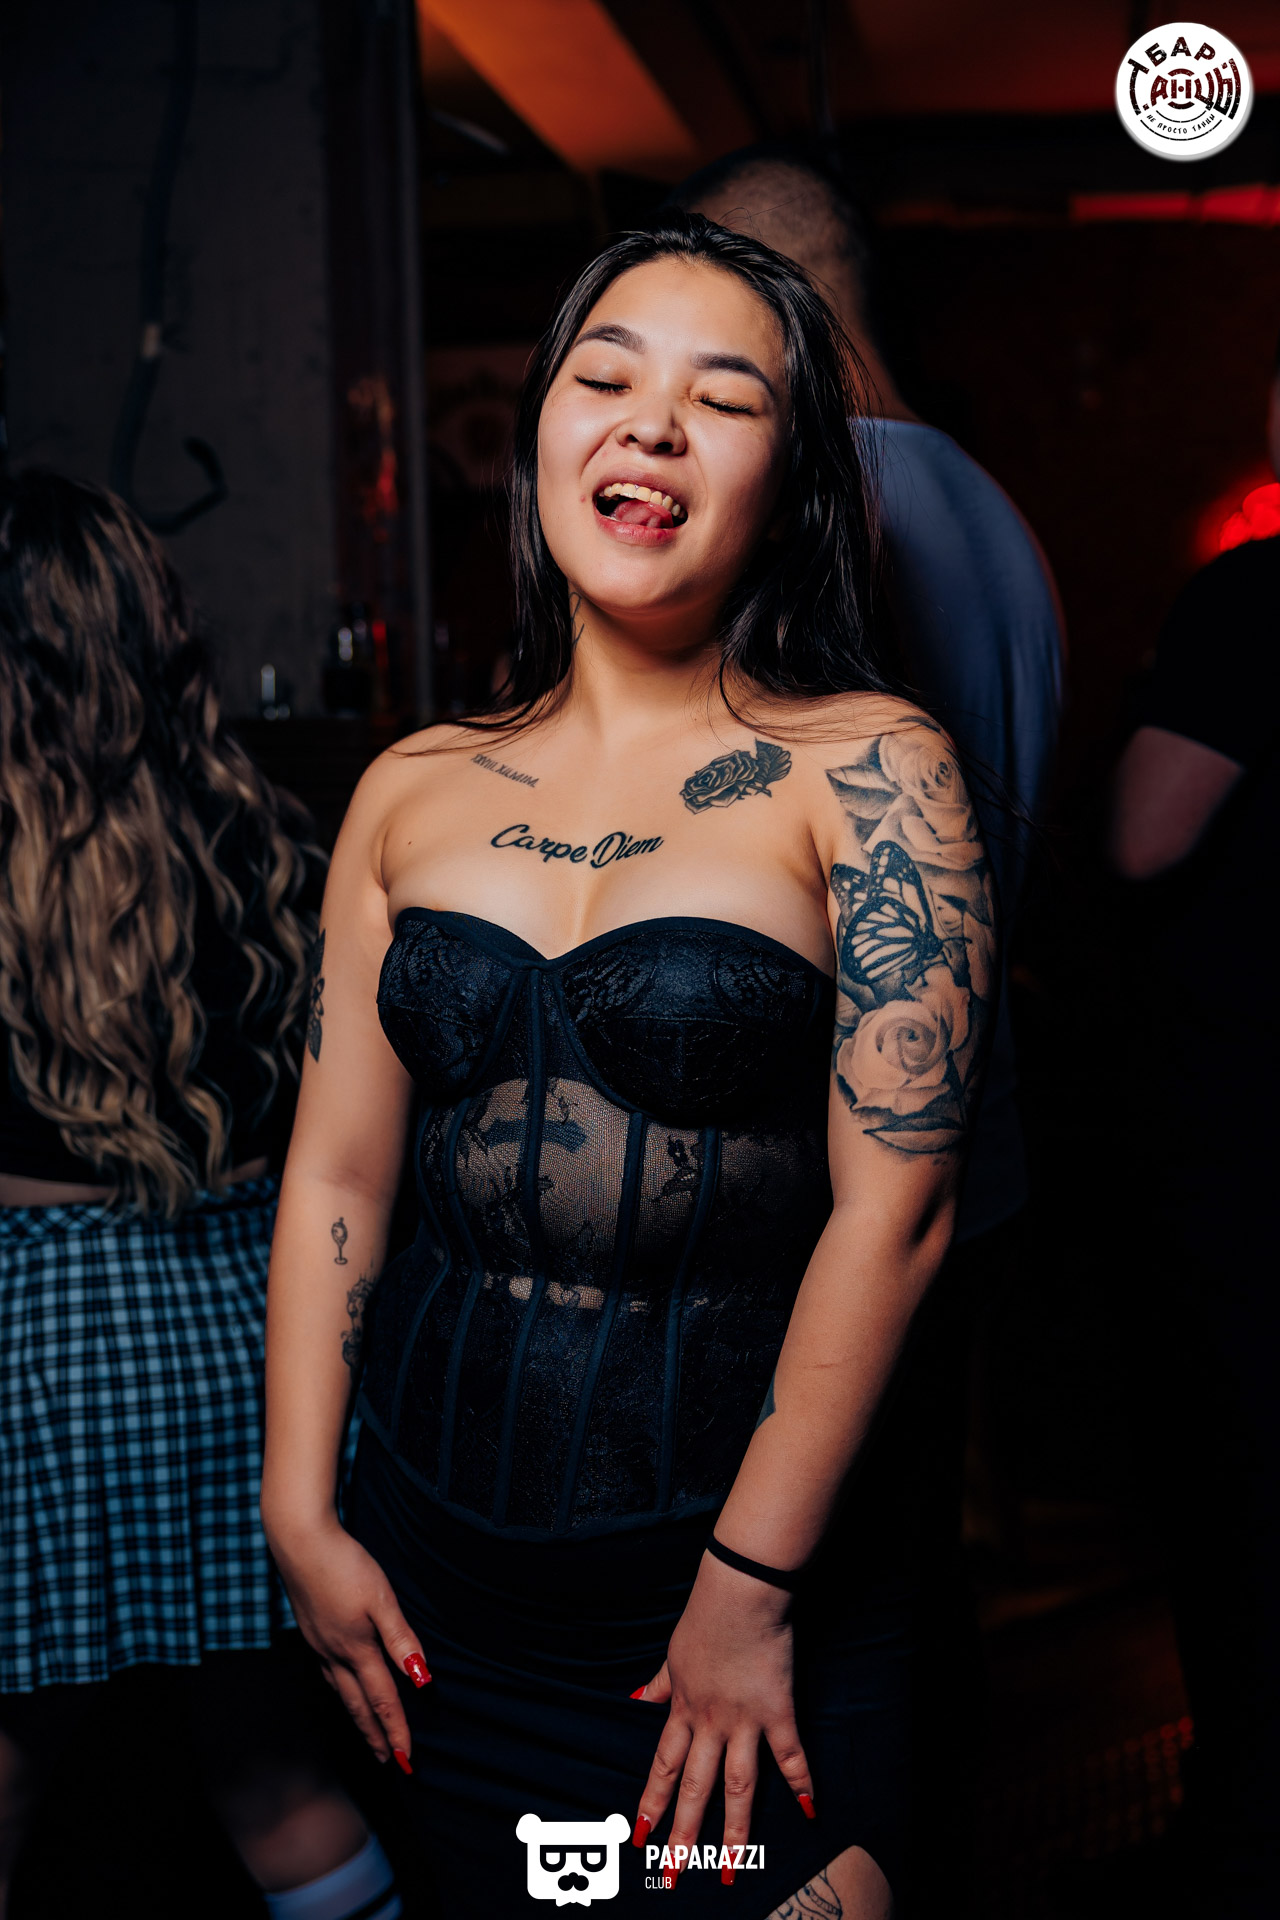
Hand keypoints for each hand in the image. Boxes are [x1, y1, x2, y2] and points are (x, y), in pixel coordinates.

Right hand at [267, 1515, 428, 1765]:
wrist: (300, 1542)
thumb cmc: (345, 1565)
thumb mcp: (381, 1598)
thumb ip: (401, 1638)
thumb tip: (422, 1678)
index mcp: (356, 1648)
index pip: (382, 1700)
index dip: (396, 1730)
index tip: (407, 1759)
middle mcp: (334, 1653)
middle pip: (358, 1705)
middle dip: (374, 1735)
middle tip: (388, 1762)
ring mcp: (318, 1643)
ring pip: (340, 1691)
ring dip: (356, 1716)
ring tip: (367, 1732)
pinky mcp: (310, 1630)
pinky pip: (328, 1672)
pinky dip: (340, 1690)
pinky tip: (342, 1684)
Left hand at [631, 1553, 812, 1875]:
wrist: (739, 1592)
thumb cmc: (705, 1617)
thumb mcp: (674, 1653)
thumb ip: (660, 1684)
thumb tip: (636, 1699)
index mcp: (683, 1709)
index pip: (662, 1767)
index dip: (651, 1803)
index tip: (640, 1837)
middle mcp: (710, 1723)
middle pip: (694, 1788)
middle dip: (682, 1834)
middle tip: (674, 1874)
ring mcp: (744, 1720)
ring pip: (737, 1786)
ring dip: (733, 1831)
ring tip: (729, 1869)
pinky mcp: (777, 1710)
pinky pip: (789, 1754)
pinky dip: (800, 1782)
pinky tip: (808, 1812)